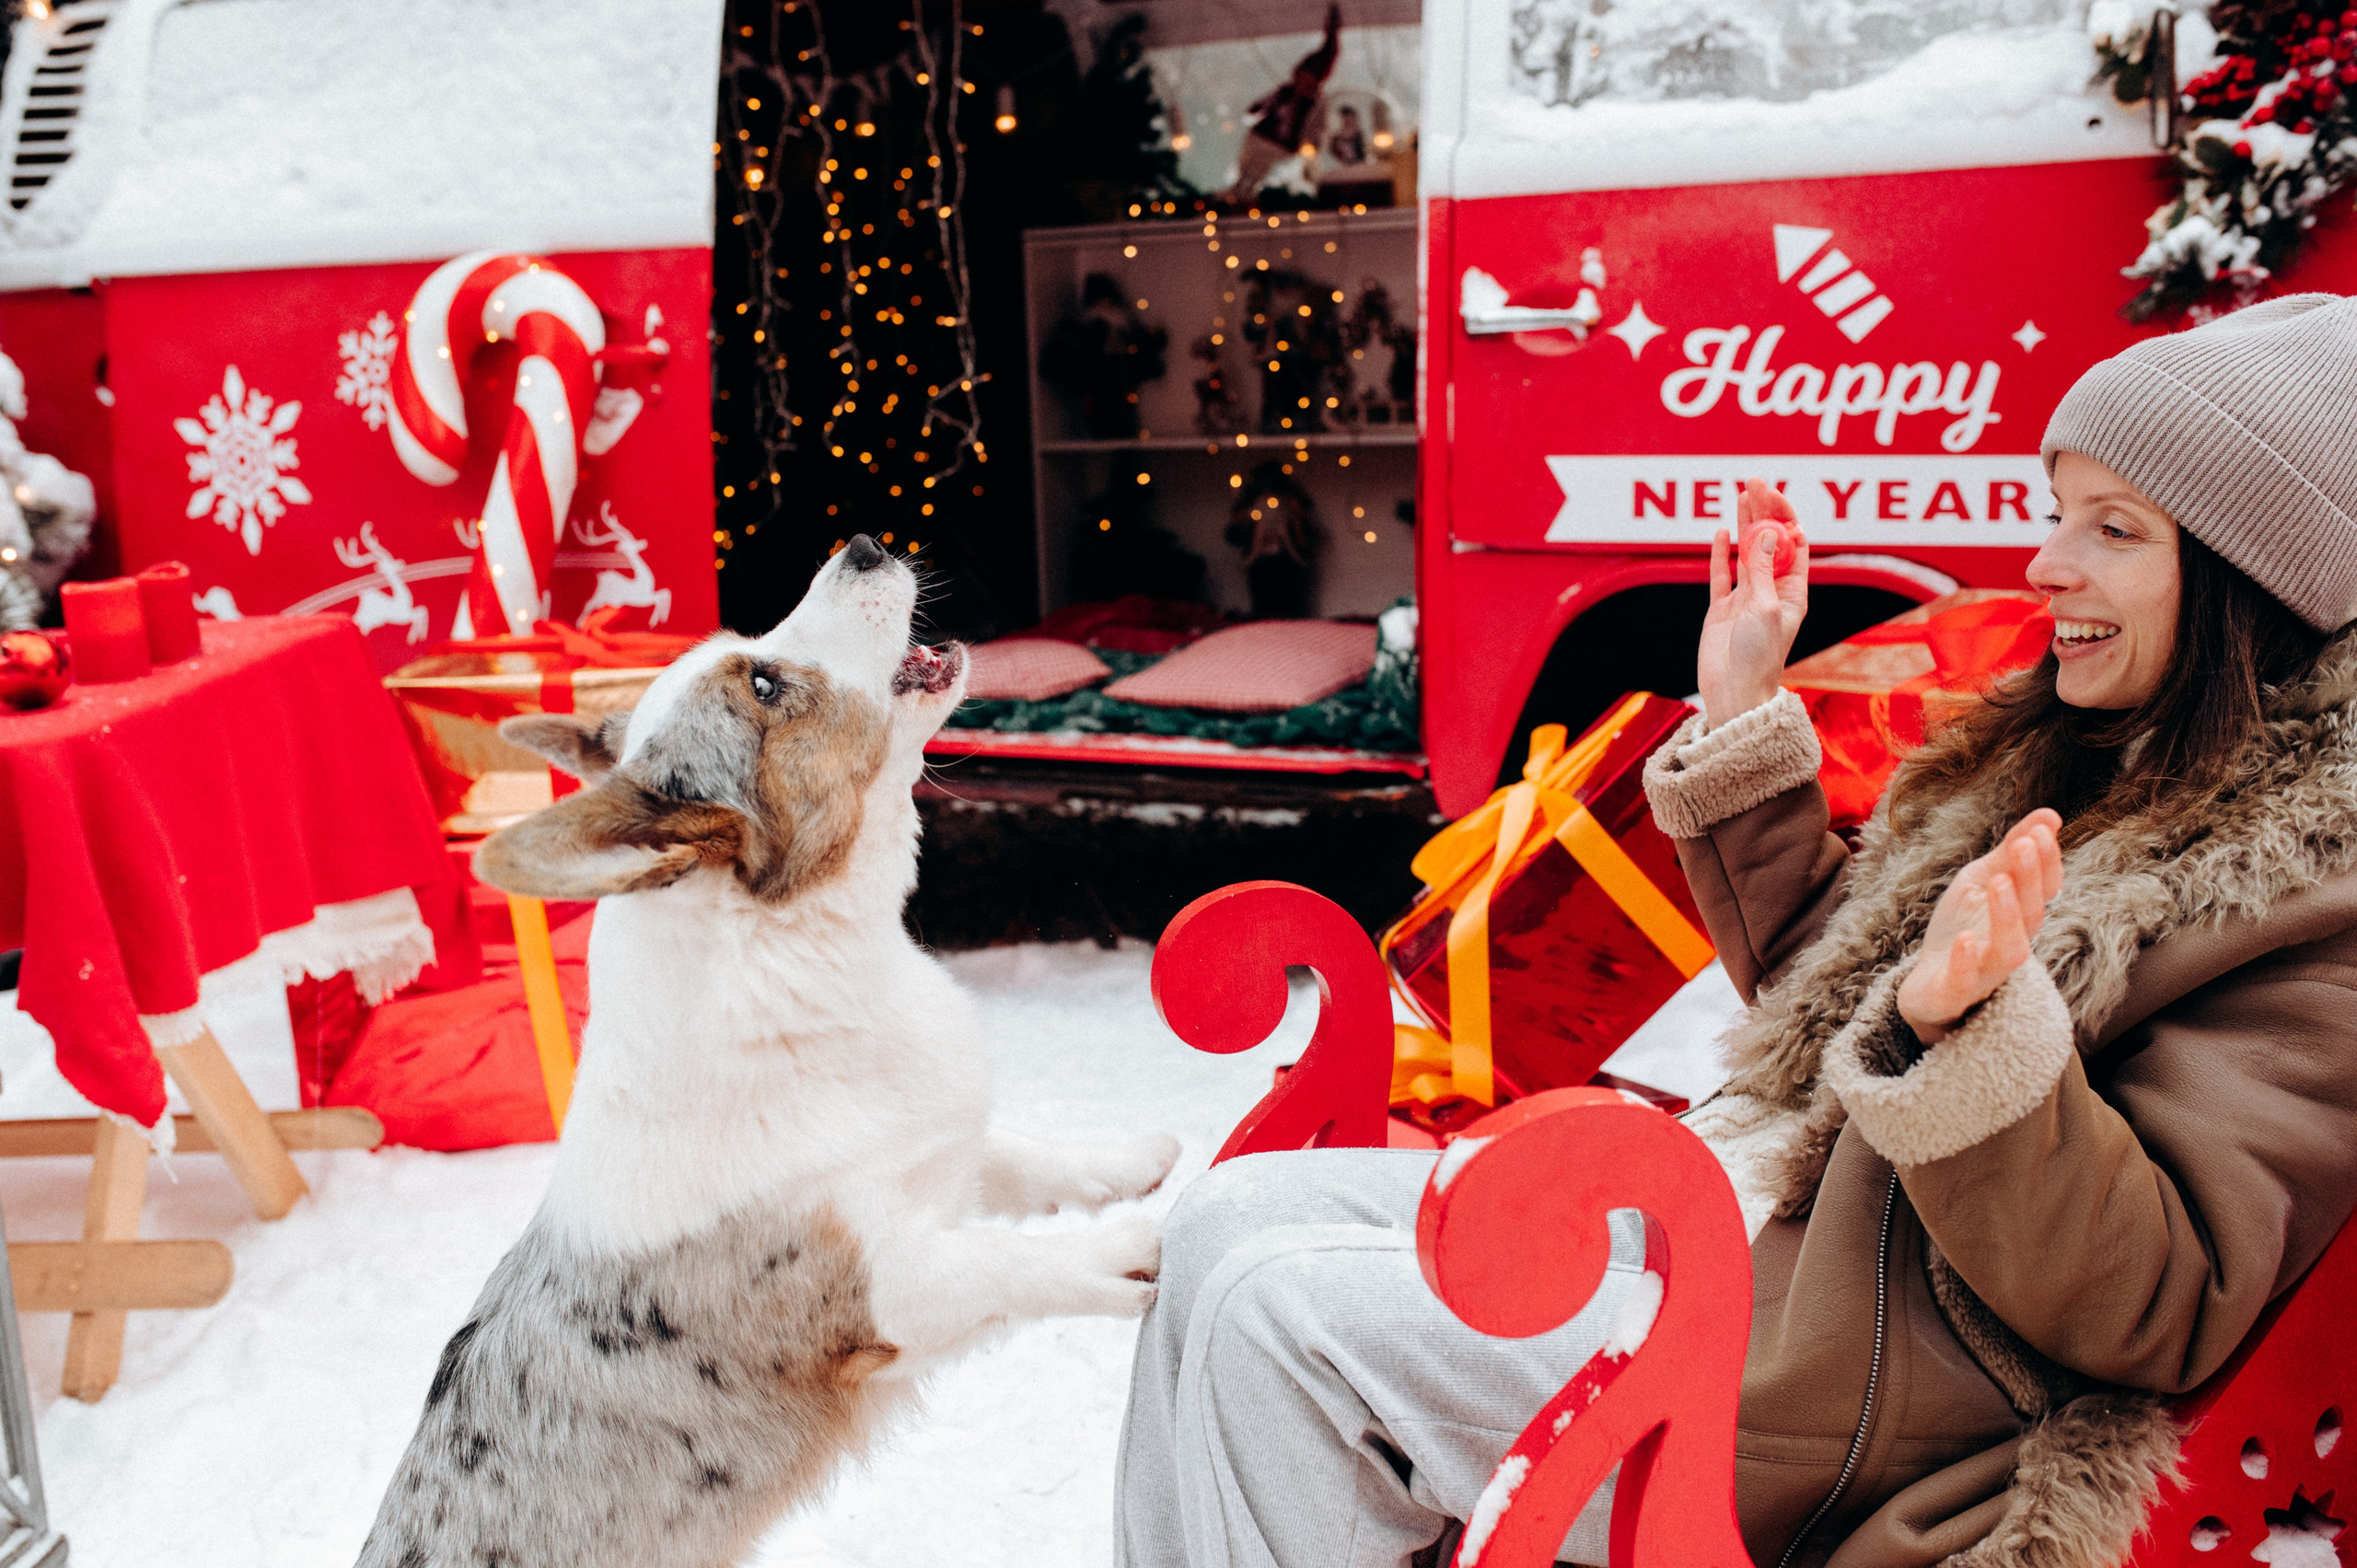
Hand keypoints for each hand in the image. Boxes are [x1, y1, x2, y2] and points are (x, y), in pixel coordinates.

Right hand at [1696, 478, 1808, 729]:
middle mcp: (1771, 591)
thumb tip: (1770, 531)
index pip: (1794, 545)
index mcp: (1792, 592)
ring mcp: (1745, 598)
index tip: (1775, 497)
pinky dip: (1721, 554)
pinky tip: (1722, 533)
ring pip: (1746, 552)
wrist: (1735, 693)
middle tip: (1755, 483)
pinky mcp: (1721, 609)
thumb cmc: (1759, 657)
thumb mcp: (1766, 608)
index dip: (1786, 518)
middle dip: (1764, 511)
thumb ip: (1765, 569)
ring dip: (1745, 523)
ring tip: (1741, 494)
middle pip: (1769, 542)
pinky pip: (1721, 575)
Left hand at [1896, 810, 2062, 1046]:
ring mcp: (1985, 973)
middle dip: (2029, 878)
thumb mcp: (1981, 882)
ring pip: (2009, 951)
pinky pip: (1965, 981)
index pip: (2044, 890)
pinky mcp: (1953, 993)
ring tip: (1999, 883)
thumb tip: (2050, 815)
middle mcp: (2010, 945)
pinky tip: (1966, 939)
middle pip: (2031, 915)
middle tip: (2025, 844)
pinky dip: (1967, 961)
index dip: (2047, 862)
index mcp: (2020, 918)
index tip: (2044, 828)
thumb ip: (2011, 853)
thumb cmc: (1963, 928)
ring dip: (2006, 917)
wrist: (1928, 987)